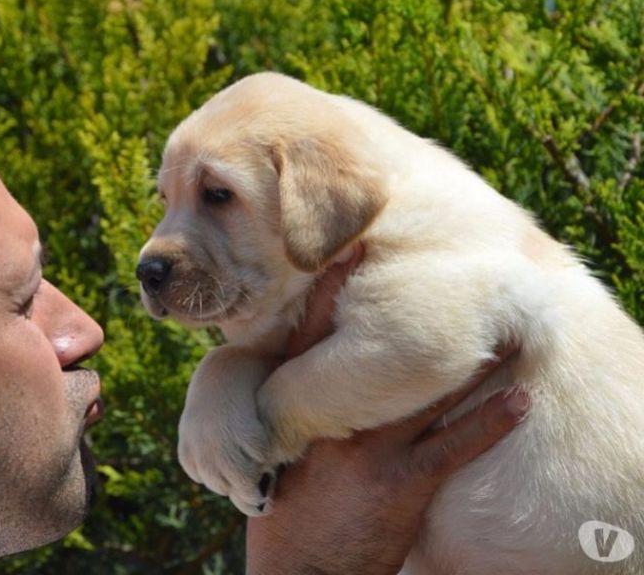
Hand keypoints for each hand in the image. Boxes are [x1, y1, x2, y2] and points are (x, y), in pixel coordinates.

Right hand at [246, 249, 529, 574]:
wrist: (297, 573)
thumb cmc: (281, 512)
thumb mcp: (271, 452)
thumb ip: (291, 411)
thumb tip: (303, 378)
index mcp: (299, 407)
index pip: (315, 334)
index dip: (334, 288)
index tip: (354, 250)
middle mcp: (338, 417)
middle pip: (383, 354)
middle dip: (416, 315)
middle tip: (448, 277)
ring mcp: (373, 448)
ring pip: (429, 390)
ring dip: (471, 361)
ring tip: (505, 330)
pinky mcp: (404, 483)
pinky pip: (456, 445)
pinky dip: (492, 422)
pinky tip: (520, 400)